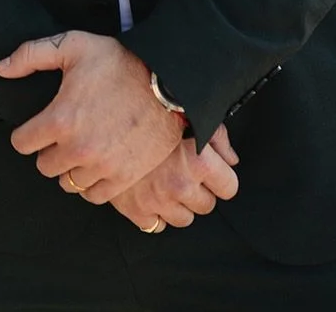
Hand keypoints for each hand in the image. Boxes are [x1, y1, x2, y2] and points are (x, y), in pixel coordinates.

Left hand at [0, 31, 183, 200]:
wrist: (168, 82)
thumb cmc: (118, 61)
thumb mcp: (72, 46)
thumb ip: (30, 56)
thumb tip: (1, 69)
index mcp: (60, 119)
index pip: (22, 143)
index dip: (26, 133)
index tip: (37, 127)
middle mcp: (78, 149)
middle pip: (44, 166)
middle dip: (48, 150)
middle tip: (61, 135)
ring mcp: (103, 167)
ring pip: (68, 183)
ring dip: (70, 168)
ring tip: (80, 148)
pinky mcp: (124, 178)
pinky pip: (94, 195)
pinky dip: (91, 184)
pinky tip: (96, 164)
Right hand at [107, 126, 239, 232]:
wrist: (104, 115)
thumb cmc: (149, 109)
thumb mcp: (190, 113)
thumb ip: (217, 136)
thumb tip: (231, 160)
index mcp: (198, 162)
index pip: (229, 187)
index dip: (221, 178)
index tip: (210, 171)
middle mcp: (180, 184)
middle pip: (207, 205)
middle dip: (199, 190)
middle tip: (183, 172)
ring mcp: (157, 200)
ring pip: (184, 219)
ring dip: (178, 204)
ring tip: (165, 182)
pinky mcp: (134, 210)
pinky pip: (156, 225)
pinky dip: (154, 213)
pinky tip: (148, 193)